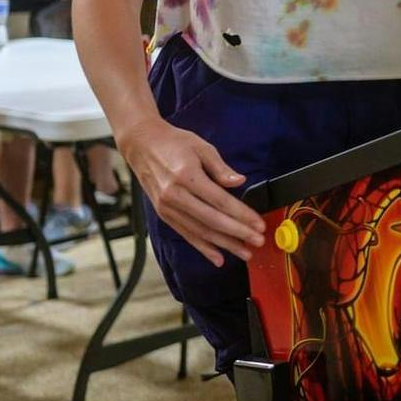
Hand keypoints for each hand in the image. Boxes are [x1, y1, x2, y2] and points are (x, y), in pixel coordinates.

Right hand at [118, 115, 263, 266]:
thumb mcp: (202, 147)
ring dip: (224, 244)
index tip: (259, 224)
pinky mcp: (163, 215)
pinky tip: (218, 257)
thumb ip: (221, 168)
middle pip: (212, 220)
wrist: (142, 145)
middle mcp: (175, 196)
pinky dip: (203, 247)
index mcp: (187, 176)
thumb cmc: (175, 143)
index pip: (220, 201)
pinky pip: (186, 234)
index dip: (241, 215)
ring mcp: (167, 208)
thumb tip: (240, 182)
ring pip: (200, 232)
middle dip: (238, 234)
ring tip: (244, 253)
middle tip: (258, 241)